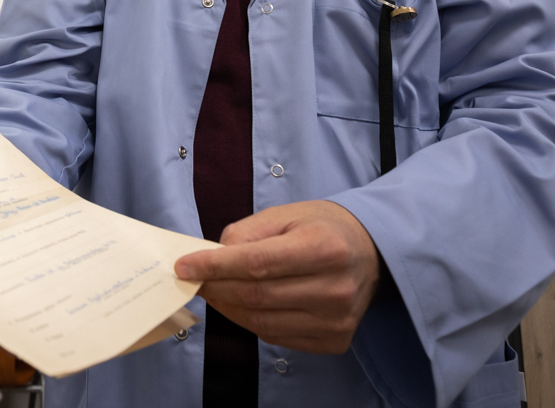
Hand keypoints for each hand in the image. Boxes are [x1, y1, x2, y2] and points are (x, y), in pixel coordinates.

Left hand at [175, 201, 379, 353]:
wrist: (371, 251)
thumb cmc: (322, 228)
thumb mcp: (285, 214)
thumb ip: (246, 233)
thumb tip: (210, 257)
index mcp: (323, 248)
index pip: (257, 263)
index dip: (214, 267)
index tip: (184, 266)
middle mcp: (335, 288)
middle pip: (256, 296)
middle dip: (215, 288)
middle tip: (194, 279)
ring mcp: (337, 320)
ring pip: (262, 322)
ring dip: (228, 308)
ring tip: (215, 291)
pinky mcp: (335, 340)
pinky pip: (277, 337)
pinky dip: (252, 322)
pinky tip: (245, 305)